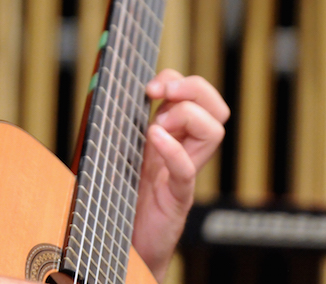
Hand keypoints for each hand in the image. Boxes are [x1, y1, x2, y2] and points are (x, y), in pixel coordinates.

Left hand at [131, 69, 229, 279]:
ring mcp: (184, 173)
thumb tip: (110, 87)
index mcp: (172, 135)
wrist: (126, 245)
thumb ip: (125, 123)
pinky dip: (173, 149)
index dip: (176, 80)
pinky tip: (154, 138)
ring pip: (214, 131)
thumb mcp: (123, 150)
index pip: (194, 94)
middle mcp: (184, 150)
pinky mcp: (177, 197)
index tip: (150, 85)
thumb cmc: (122, 196)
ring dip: (185, 117)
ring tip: (156, 126)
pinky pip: (187, 170)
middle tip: (162, 94)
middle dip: (192, 89)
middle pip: (216, 107)